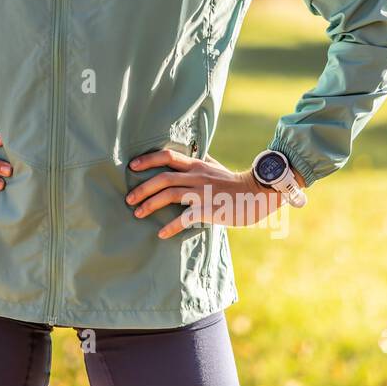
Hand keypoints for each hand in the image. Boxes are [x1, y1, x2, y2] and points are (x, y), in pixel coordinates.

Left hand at [124, 148, 299, 237]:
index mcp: (196, 165)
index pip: (167, 156)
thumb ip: (202, 160)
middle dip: (143, 188)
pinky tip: (161, 233)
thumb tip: (194, 152)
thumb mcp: (216, 167)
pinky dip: (171, 226)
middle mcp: (197, 176)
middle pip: (163, 178)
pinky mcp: (209, 209)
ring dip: (150, 205)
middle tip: (128, 199)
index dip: (147, 160)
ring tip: (137, 214)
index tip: (131, 167)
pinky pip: (185, 217)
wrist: (257, 194)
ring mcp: (202, 192)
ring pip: (170, 195)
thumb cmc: (234, 183)